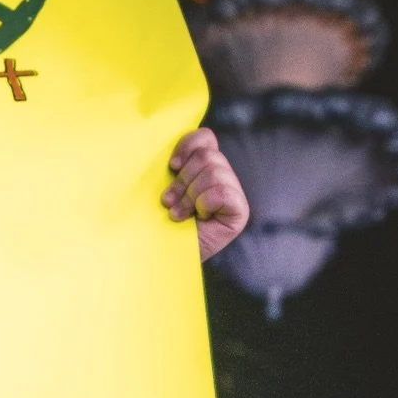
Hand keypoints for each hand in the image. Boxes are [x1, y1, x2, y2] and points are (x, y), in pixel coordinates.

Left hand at [162, 127, 248, 262]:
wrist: (160, 259)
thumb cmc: (157, 224)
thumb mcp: (162, 188)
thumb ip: (173, 166)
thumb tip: (168, 145)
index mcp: (206, 167)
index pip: (206, 138)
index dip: (187, 146)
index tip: (171, 167)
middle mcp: (224, 178)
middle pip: (207, 156)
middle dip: (183, 180)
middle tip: (170, 202)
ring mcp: (234, 194)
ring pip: (214, 172)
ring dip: (189, 195)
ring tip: (179, 213)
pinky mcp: (239, 212)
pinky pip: (221, 192)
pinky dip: (204, 204)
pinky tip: (197, 219)